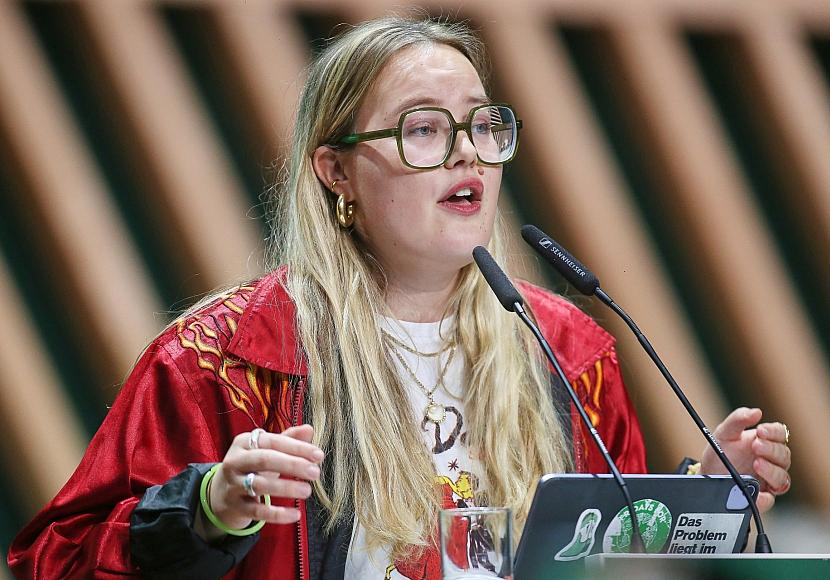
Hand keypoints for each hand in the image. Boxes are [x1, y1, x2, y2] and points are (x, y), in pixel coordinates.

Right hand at [204, 424, 323, 533]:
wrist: (222, 494)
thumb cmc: (252, 467)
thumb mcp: (266, 451)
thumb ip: (288, 440)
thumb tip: (309, 429)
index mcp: (244, 442)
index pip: (273, 441)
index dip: (297, 448)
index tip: (319, 455)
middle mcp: (235, 461)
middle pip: (265, 459)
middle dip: (293, 465)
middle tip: (315, 472)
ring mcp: (233, 484)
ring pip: (260, 485)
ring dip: (286, 488)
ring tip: (307, 491)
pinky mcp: (235, 507)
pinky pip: (257, 511)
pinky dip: (277, 514)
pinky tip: (295, 515)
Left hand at [700, 407, 790, 512]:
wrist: (706, 475)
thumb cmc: (720, 453)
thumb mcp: (724, 434)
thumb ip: (738, 420)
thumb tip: (756, 412)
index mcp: (764, 443)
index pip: (780, 435)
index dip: (774, 432)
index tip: (761, 430)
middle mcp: (770, 462)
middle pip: (784, 456)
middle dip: (771, 450)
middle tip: (756, 446)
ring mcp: (767, 481)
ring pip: (782, 478)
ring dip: (772, 471)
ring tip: (756, 464)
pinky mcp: (760, 497)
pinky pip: (769, 500)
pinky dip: (765, 498)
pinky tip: (758, 493)